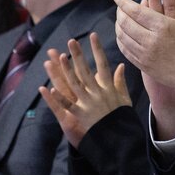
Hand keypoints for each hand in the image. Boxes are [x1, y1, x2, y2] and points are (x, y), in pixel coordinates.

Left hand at [40, 33, 131, 147]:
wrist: (121, 138)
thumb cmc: (122, 117)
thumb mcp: (124, 98)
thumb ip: (120, 82)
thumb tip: (121, 65)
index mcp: (109, 87)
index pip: (103, 64)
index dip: (98, 49)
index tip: (93, 35)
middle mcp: (98, 93)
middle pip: (86, 71)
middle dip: (78, 55)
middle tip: (72, 41)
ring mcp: (89, 103)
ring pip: (75, 84)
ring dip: (66, 71)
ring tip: (59, 57)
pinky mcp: (81, 115)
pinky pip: (68, 106)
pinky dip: (60, 98)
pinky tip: (50, 89)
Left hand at [115, 0, 174, 92]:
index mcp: (163, 26)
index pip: (135, 11)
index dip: (123, 2)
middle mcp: (151, 40)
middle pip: (126, 23)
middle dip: (119, 13)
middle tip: (119, 7)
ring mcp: (146, 55)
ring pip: (123, 37)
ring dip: (118, 26)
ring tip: (119, 20)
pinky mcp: (144, 66)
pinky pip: (126, 51)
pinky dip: (121, 41)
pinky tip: (123, 36)